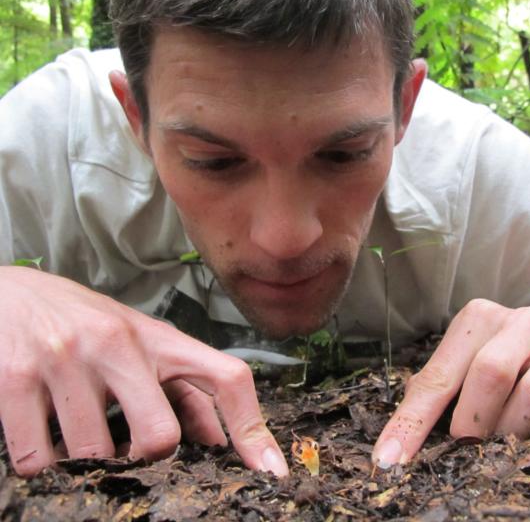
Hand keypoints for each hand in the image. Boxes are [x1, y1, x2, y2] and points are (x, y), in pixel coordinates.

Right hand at [0, 266, 287, 476]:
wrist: (9, 293)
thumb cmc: (85, 323)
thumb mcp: (141, 345)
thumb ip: (180, 388)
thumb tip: (216, 441)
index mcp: (159, 338)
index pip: (226, 377)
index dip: (252, 428)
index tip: (269, 471)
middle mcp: (118, 343)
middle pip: (161, 435)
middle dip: (147, 460)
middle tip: (127, 456)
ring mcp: (67, 359)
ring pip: (94, 454)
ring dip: (88, 464)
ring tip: (76, 441)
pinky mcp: (15, 378)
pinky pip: (37, 457)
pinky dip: (42, 466)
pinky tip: (43, 445)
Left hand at [372, 299, 529, 467]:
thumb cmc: (509, 365)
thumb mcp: (467, 367)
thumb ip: (435, 391)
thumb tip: (397, 443)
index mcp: (479, 318)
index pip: (439, 374)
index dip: (413, 420)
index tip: (392, 457)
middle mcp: (520, 321)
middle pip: (489, 373)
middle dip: (472, 421)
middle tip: (464, 445)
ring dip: (510, 430)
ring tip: (501, 439)